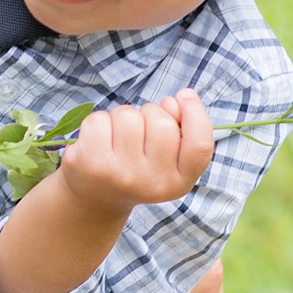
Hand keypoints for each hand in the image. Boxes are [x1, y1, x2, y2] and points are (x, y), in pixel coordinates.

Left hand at [57, 91, 213, 215]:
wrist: (97, 198)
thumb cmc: (138, 166)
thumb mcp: (167, 157)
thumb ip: (179, 128)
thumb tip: (173, 102)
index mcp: (179, 182)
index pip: (199, 145)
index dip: (196, 114)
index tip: (184, 95)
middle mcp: (153, 183)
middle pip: (162, 122)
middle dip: (151, 113)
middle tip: (141, 130)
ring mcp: (122, 176)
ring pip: (128, 116)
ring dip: (123, 116)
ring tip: (118, 137)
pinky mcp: (93, 166)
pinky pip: (99, 120)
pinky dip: (98, 122)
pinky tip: (99, 141)